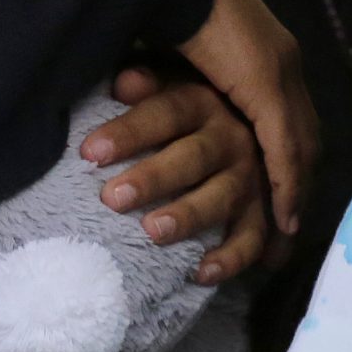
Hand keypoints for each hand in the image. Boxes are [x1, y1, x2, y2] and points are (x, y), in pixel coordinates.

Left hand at [82, 65, 269, 283]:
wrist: (243, 114)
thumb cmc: (185, 102)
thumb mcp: (169, 79)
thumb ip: (147, 80)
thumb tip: (123, 81)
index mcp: (205, 100)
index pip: (165, 113)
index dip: (130, 131)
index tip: (89, 152)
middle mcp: (233, 135)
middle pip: (194, 156)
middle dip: (154, 177)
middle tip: (113, 197)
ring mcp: (250, 173)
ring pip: (223, 195)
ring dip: (189, 215)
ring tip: (152, 232)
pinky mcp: (261, 207)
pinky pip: (254, 235)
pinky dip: (232, 256)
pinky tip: (201, 273)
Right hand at [174, 0, 317, 237]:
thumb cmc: (162, 1)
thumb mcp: (183, 56)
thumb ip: (193, 81)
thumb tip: (178, 100)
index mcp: (269, 50)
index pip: (293, 115)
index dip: (291, 157)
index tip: (285, 193)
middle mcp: (285, 60)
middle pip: (308, 135)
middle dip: (303, 180)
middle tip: (292, 222)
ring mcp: (281, 68)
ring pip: (304, 145)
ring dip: (298, 190)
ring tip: (287, 232)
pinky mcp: (266, 79)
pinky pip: (284, 145)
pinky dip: (287, 183)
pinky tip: (282, 215)